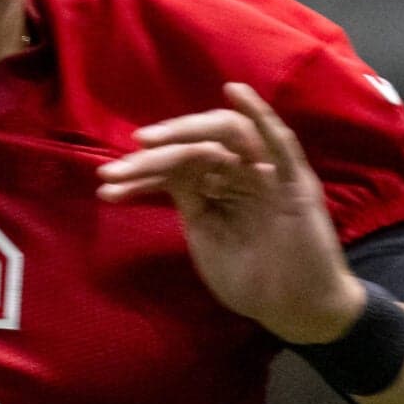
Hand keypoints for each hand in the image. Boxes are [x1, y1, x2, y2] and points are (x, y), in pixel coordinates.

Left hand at [98, 82, 365, 343]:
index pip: (176, 165)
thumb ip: (188, 200)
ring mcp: (268, 174)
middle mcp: (242, 172)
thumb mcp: (207, 236)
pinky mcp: (294, 182)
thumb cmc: (252, 281)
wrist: (296, 311)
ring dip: (186, 130)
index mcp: (220, 187)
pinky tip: (235, 92)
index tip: (106, 185)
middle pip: (196, 146)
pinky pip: (280, 140)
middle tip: (115, 168)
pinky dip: (259, 113)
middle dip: (154, 154)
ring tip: (148, 140)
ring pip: (227, 135)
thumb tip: (154, 172)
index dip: (141, 173)